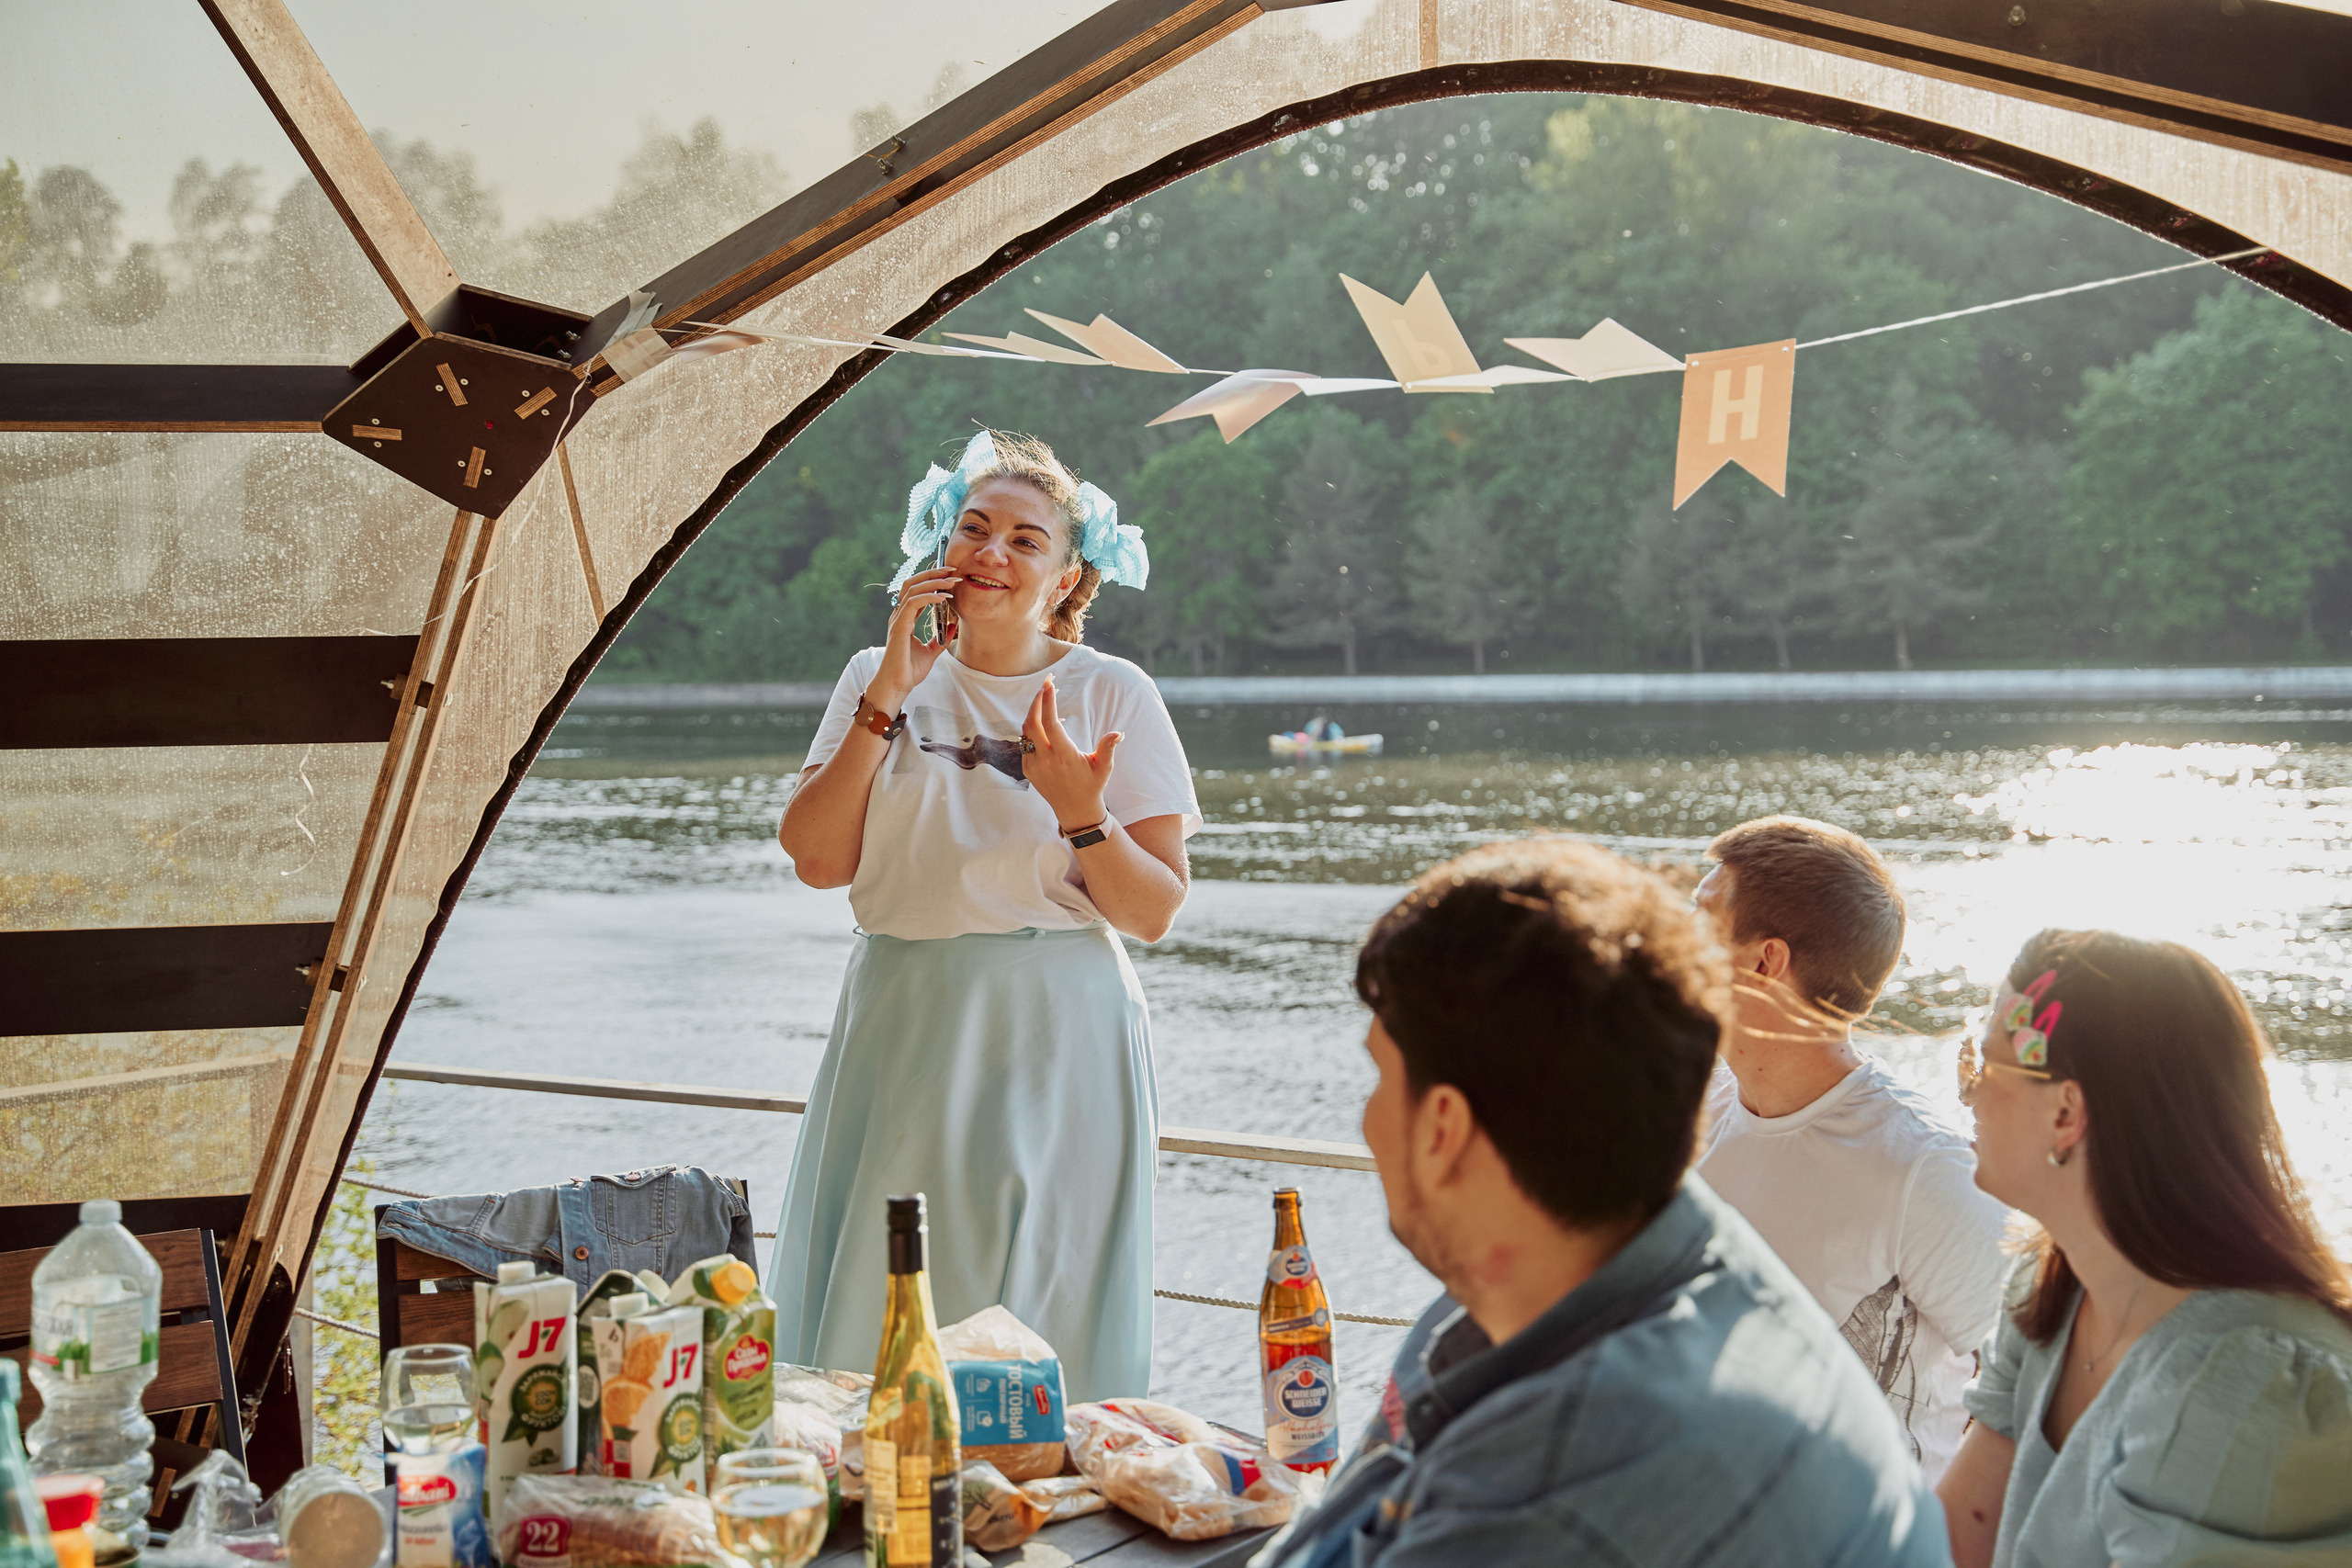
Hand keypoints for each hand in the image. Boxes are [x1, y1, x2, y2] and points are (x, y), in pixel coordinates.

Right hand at [871, 566, 959, 707]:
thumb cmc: (909, 670)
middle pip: (912, 583)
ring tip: (952, 582)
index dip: (932, 580)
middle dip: (933, 573)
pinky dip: (929, 597)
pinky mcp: (899, 626)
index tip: (951, 576)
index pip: (916, 590)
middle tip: (952, 571)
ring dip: (934, 582)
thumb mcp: (931, 651)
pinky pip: (913, 603)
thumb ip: (940, 637)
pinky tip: (944, 598)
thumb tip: (953, 625)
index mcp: (905, 618)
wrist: (898, 685)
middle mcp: (899, 615)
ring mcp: (898, 619)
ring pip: (913, 589)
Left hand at [1022, 676, 1119, 828]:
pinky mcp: (1028, 770)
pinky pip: (1025, 743)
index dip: (1048, 701)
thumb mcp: (1104, 767)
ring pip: (1025, 732)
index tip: (1049, 683)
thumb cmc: (1092, 785)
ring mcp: (1034, 766)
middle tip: (1046, 684)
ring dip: (1033, 713)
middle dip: (1037, 700)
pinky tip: (1044, 723)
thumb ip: (1108, 748)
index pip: (1051, 723)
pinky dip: (1032, 729)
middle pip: (1032, 723)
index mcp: (1065, 757)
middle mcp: (1046, 761)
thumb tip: (1118, 733)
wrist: (1075, 811)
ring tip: (1045, 699)